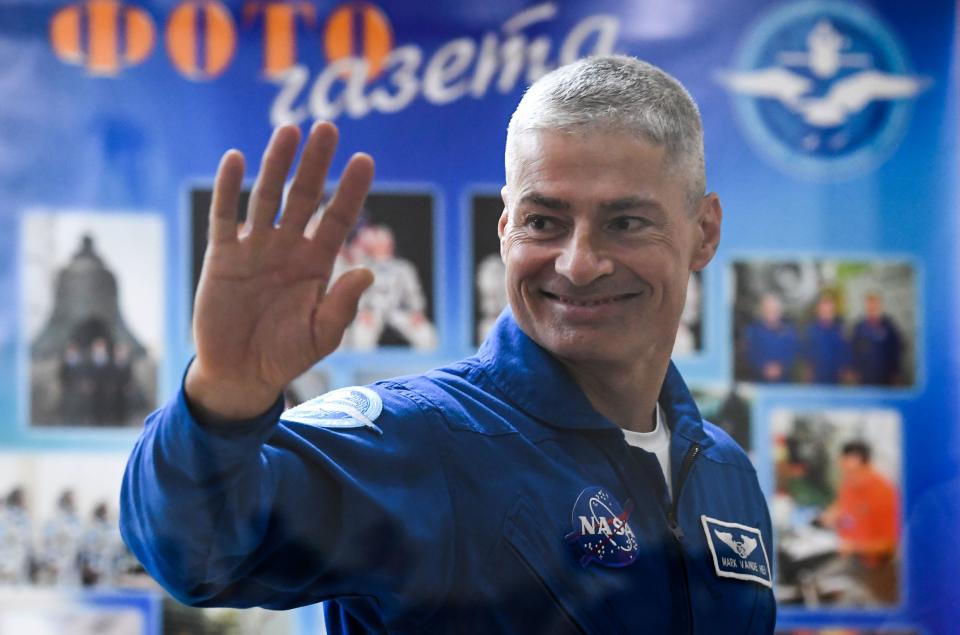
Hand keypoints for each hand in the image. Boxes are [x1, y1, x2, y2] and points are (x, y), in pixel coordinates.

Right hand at [186, 122, 373, 421]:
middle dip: (315, 164)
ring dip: (276, 165)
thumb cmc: (286, 356)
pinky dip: (228, 189)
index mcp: (317, 264)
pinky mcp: (222, 257)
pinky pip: (224, 217)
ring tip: (288, 132)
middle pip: (304, 197)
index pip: (337, 218)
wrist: (240, 374)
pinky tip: (236, 159)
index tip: (365, 160)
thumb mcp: (321, 335)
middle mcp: (288, 248)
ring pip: (266, 197)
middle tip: (327, 128)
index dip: (351, 190)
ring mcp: (255, 249)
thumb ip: (342, 305)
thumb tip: (367, 272)